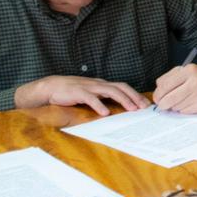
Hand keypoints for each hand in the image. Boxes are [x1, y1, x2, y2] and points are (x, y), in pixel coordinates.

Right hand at [15, 75, 150, 115]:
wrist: (51, 87)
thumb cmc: (71, 92)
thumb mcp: (90, 95)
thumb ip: (101, 99)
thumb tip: (115, 109)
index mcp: (102, 85)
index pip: (123, 87)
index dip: (135, 94)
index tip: (145, 103)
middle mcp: (98, 84)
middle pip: (121, 87)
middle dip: (134, 96)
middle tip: (144, 106)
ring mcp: (89, 87)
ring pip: (110, 91)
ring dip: (123, 100)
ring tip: (132, 109)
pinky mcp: (78, 92)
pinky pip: (91, 98)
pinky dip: (99, 105)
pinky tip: (105, 112)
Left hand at [153, 60, 196, 113]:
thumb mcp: (186, 70)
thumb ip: (169, 77)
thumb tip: (157, 91)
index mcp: (189, 71)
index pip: (164, 86)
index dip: (157, 94)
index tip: (157, 97)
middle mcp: (195, 83)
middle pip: (168, 99)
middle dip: (163, 104)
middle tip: (163, 104)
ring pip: (176, 107)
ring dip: (174, 106)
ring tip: (181, 100)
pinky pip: (185, 112)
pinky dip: (183, 109)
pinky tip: (189, 103)